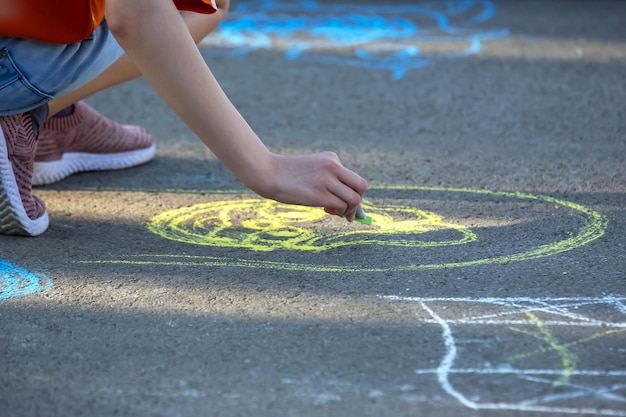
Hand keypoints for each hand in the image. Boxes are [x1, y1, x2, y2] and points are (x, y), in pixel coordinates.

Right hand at [253, 152, 367, 220]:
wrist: (267, 173)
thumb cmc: (288, 176)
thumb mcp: (314, 173)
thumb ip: (333, 184)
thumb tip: (357, 211)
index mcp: (332, 158)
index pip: (355, 178)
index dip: (354, 193)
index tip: (346, 203)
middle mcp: (333, 166)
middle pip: (362, 186)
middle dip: (358, 202)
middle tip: (347, 211)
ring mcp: (326, 180)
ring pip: (354, 199)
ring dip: (348, 210)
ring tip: (333, 211)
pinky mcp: (319, 194)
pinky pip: (341, 206)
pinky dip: (338, 212)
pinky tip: (325, 209)